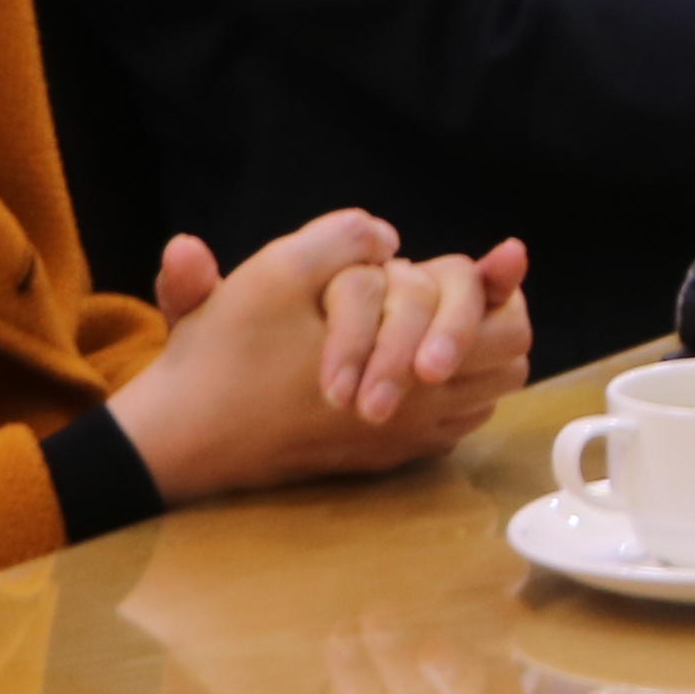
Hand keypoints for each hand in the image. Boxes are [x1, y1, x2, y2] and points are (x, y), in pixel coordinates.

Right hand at [115, 215, 529, 500]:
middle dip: (490, 316)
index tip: (504, 255)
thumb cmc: (227, 351)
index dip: (502, 284)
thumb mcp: (277, 272)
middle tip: (457, 288)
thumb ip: (343, 240)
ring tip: (433, 320)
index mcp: (405, 359)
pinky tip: (406, 361)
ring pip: (485, 394)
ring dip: (472, 354)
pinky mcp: (381, 458)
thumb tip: (387, 235)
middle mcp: (419, 410)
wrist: (185, 435)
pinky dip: (446, 391)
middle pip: (509, 360)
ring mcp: (404, 440)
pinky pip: (449, 425)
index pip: (502, 325)